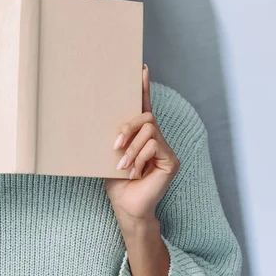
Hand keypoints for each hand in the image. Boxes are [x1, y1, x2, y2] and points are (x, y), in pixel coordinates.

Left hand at [104, 65, 179, 228]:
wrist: (127, 206)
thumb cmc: (116, 182)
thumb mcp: (111, 154)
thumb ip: (116, 136)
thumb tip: (103, 115)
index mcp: (141, 136)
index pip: (143, 108)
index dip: (143, 88)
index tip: (141, 68)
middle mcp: (156, 139)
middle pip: (146, 117)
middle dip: (127, 128)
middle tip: (115, 146)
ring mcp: (166, 150)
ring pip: (149, 131)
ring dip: (131, 149)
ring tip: (122, 166)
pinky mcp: (171, 160)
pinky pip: (154, 145)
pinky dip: (140, 157)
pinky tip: (135, 172)